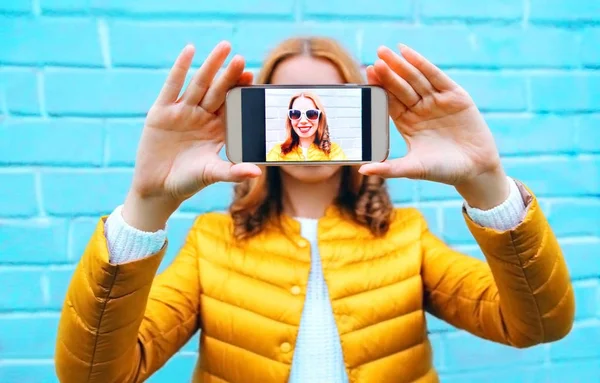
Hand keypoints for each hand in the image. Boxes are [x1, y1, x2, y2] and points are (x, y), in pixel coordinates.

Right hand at [122, 41, 260, 229]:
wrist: (158, 188)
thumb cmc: (188, 182)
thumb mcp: (212, 174)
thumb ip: (233, 171)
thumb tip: (257, 172)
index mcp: (218, 130)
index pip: (232, 105)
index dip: (241, 91)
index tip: (252, 77)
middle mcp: (202, 117)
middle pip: (218, 91)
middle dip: (229, 75)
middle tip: (240, 59)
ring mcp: (183, 112)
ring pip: (199, 84)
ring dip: (210, 66)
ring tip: (223, 48)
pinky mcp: (162, 112)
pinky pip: (172, 86)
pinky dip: (180, 68)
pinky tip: (189, 50)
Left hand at [360, 44, 509, 208]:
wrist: (476, 171)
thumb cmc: (442, 171)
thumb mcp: (413, 169)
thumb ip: (389, 169)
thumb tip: (363, 170)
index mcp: (407, 123)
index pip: (389, 101)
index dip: (379, 88)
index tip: (366, 74)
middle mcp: (420, 109)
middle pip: (400, 87)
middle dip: (387, 72)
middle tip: (374, 56)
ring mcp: (437, 101)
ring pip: (415, 78)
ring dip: (400, 64)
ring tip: (385, 52)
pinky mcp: (455, 96)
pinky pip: (436, 76)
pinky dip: (422, 63)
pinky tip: (407, 52)